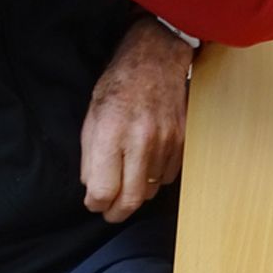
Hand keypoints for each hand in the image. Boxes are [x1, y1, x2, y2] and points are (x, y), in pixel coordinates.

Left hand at [80, 18, 193, 223]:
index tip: (93, 202)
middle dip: (116, 213)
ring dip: (137, 193)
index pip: (102, 191)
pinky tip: (146, 166)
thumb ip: (90, 157)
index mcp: (111, 135)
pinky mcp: (182, 140)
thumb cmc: (118, 85)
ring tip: (127, 183)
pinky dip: (156, 179)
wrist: (155, 59)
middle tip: (109, 212)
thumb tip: (94, 188)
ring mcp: (165, 141)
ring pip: (151, 191)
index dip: (95, 204)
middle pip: (130, 200)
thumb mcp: (91, 118)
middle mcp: (140, 141)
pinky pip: (169, 176)